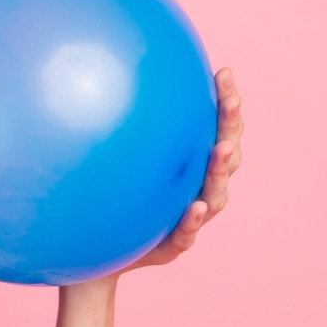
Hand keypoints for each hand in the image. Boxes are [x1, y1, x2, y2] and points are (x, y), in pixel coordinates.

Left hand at [86, 66, 244, 284]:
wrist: (93, 254)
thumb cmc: (109, 198)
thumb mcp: (114, 158)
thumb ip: (120, 126)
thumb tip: (104, 72)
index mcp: (191, 165)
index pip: (217, 129)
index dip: (225, 103)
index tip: (223, 72)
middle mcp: (198, 189)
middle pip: (227, 156)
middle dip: (231, 127)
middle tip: (233, 101)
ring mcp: (188, 218)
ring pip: (216, 194)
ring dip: (220, 169)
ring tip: (221, 148)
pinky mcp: (171, 246)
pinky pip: (186, 233)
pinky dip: (192, 219)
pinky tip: (196, 206)